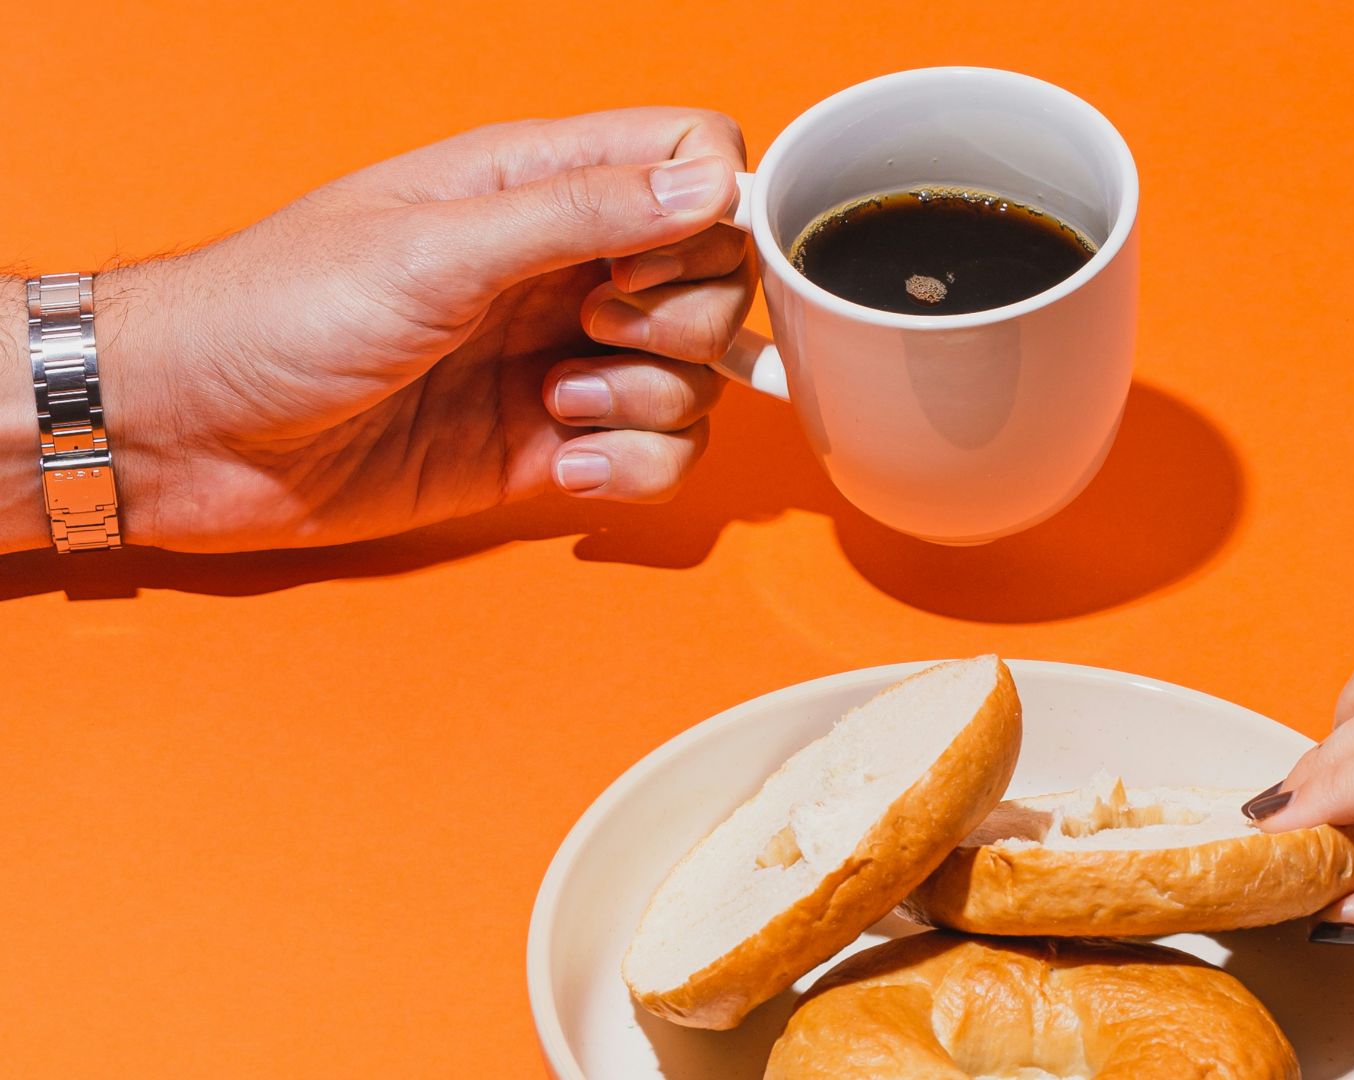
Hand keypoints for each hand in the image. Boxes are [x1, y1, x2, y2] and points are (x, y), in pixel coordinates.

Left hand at [1, 108, 752, 553]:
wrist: (191, 432)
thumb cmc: (277, 313)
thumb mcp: (434, 248)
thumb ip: (580, 212)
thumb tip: (710, 181)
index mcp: (536, 184)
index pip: (693, 158)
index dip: (710, 212)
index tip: (647, 265)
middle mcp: (564, 266)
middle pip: (716, 278)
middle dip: (682, 322)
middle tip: (592, 331)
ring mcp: (562, 357)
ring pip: (696, 378)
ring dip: (648, 402)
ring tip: (552, 403)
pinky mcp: (549, 444)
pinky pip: (657, 456)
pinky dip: (630, 469)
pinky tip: (560, 463)